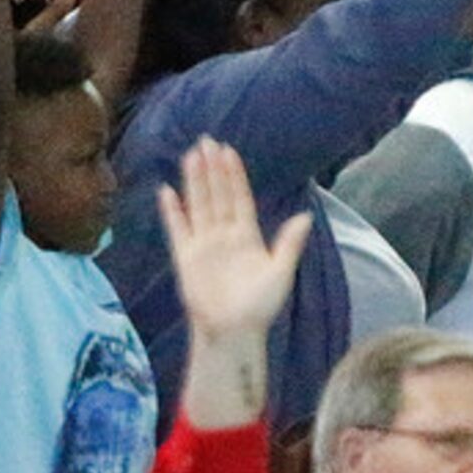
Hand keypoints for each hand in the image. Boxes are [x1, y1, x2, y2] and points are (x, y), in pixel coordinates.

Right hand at [160, 136, 309, 343]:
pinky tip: (167, 191)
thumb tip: (306, 215)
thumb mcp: (281, 272)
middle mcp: (224, 235)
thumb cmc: (259, 306)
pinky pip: (177, 228)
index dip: (234, 175)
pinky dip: (172, 211)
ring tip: (190, 156)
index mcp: (247, 235)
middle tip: (206, 141)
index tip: (228, 151)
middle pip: (217, 194)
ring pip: (198, 204)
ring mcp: (203, 244)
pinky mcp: (185, 257)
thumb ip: (289, 243)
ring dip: (194, 181)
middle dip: (212, 169)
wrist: (232, 331)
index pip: (239, 197)